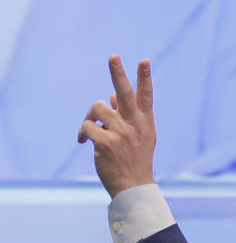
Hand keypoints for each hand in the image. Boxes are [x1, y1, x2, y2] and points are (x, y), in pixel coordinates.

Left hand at [76, 57, 155, 196]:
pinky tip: (84, 142)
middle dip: (118, 73)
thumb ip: (127, 116)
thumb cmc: (135, 160)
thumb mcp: (140, 137)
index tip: (144, 60)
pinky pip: (88, 126)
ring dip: (90, 115)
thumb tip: (110, 95)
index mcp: (145, 122)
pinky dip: (83, 132)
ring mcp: (122, 133)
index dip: (145, 78)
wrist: (133, 185)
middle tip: (113, 57)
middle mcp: (135, 125)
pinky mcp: (106, 143)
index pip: (146, 96)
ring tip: (90, 128)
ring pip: (98, 108)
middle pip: (125, 93)